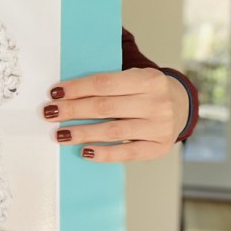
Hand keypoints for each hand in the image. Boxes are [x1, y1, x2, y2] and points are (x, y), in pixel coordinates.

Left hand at [43, 67, 188, 161]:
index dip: (77, 88)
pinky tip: (85, 151)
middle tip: (49, 113)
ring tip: (60, 134)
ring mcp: (160, 127)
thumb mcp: (135, 77)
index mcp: (149, 79)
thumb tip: (66, 92)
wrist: (181, 107)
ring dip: (82, 133)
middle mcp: (157, 103)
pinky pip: (126, 153)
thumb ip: (108, 82)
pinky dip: (104, 153)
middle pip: (105, 107)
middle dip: (73, 110)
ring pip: (112, 131)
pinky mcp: (158, 148)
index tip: (54, 93)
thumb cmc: (146, 91)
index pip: (105, 84)